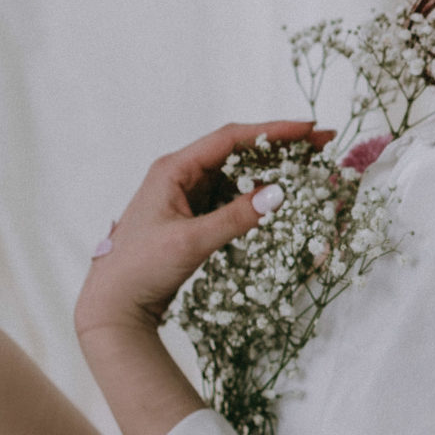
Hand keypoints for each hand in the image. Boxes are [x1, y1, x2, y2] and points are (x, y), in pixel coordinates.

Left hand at [75, 120, 330, 344]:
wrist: (113, 305)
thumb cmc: (140, 268)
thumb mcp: (191, 242)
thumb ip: (235, 218)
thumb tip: (279, 195)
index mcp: (173, 169)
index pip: (229, 139)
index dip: (271, 131)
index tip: (307, 129)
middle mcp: (179, 175)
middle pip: (236, 151)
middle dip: (278, 147)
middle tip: (321, 144)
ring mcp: (185, 196)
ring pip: (236, 174)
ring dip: (270, 171)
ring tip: (307, 168)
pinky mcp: (191, 216)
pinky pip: (230, 197)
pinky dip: (256, 195)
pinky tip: (279, 198)